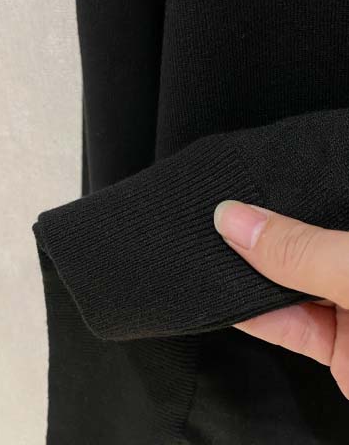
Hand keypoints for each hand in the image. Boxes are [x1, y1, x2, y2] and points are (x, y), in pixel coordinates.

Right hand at [213, 199, 348, 399]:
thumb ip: (299, 250)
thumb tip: (232, 217)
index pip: (316, 204)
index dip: (278, 194)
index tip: (232, 190)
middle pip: (300, 244)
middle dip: (258, 235)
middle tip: (211, 218)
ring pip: (289, 287)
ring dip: (249, 280)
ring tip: (206, 254)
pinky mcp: (340, 351)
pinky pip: (290, 327)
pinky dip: (257, 317)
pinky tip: (226, 300)